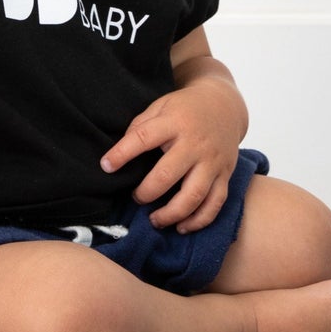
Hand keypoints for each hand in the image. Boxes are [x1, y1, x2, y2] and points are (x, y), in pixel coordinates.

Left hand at [100, 77, 247, 232]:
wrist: (225, 105)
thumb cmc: (185, 108)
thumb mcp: (160, 105)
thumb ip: (141, 126)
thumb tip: (119, 153)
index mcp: (174, 123)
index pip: (143, 138)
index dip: (122, 153)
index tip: (106, 166)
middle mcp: (195, 144)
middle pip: (168, 174)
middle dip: (147, 192)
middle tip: (136, 198)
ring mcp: (212, 161)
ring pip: (194, 195)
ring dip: (172, 214)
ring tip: (155, 220)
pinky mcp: (224, 175)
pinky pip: (215, 203)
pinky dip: (199, 220)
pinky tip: (181, 226)